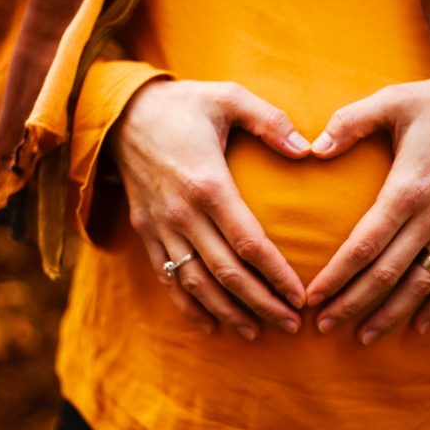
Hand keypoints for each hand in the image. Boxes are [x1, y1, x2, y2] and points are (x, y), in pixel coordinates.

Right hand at [108, 80, 309, 339]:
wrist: (121, 113)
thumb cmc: (183, 105)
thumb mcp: (228, 96)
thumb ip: (270, 120)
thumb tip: (308, 150)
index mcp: (208, 184)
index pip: (249, 243)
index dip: (276, 274)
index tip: (301, 296)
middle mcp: (183, 213)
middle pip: (226, 274)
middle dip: (261, 304)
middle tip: (291, 325)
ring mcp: (161, 227)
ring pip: (196, 284)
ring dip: (228, 313)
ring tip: (257, 333)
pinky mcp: (146, 232)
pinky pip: (167, 278)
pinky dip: (188, 306)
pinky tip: (211, 325)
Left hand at [305, 78, 429, 343]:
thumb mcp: (393, 101)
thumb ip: (350, 122)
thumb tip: (314, 147)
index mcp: (408, 189)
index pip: (364, 246)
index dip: (337, 276)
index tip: (313, 298)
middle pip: (387, 274)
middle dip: (353, 304)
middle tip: (323, 327)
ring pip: (420, 284)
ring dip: (390, 314)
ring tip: (364, 338)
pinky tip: (418, 327)